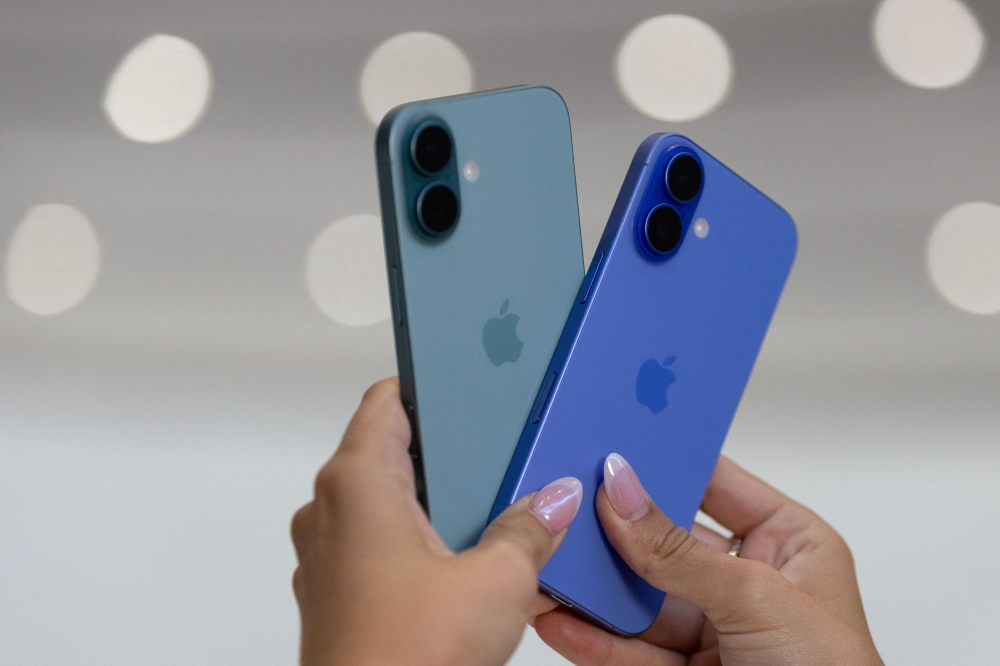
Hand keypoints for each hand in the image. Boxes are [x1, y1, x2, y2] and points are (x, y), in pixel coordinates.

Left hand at [291, 378, 583, 665]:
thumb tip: (553, 500)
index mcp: (356, 483)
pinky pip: (380, 546)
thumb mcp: (496, 580)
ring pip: (386, 502)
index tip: (465, 380)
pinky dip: (419, 543)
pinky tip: (466, 562)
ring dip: (436, 503)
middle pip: (391, 450)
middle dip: (448, 452)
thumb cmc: (402, 659)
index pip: (387, 400)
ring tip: (492, 508)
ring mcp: (329, 554)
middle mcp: (330, 511)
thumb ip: (529, 527)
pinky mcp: (339, 593)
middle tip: (498, 450)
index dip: (430, 386)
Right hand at [535, 454, 883, 664]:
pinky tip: (561, 620)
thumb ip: (681, 552)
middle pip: (666, 542)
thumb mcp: (760, 600)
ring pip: (640, 600)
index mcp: (790, 543)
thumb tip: (623, 494)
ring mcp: (716, 630)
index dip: (666, 462)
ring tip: (549, 568)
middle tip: (567, 508)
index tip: (612, 446)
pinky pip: (631, 651)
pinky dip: (592, 638)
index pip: (715, 482)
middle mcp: (752, 582)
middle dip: (615, 531)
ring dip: (594, 589)